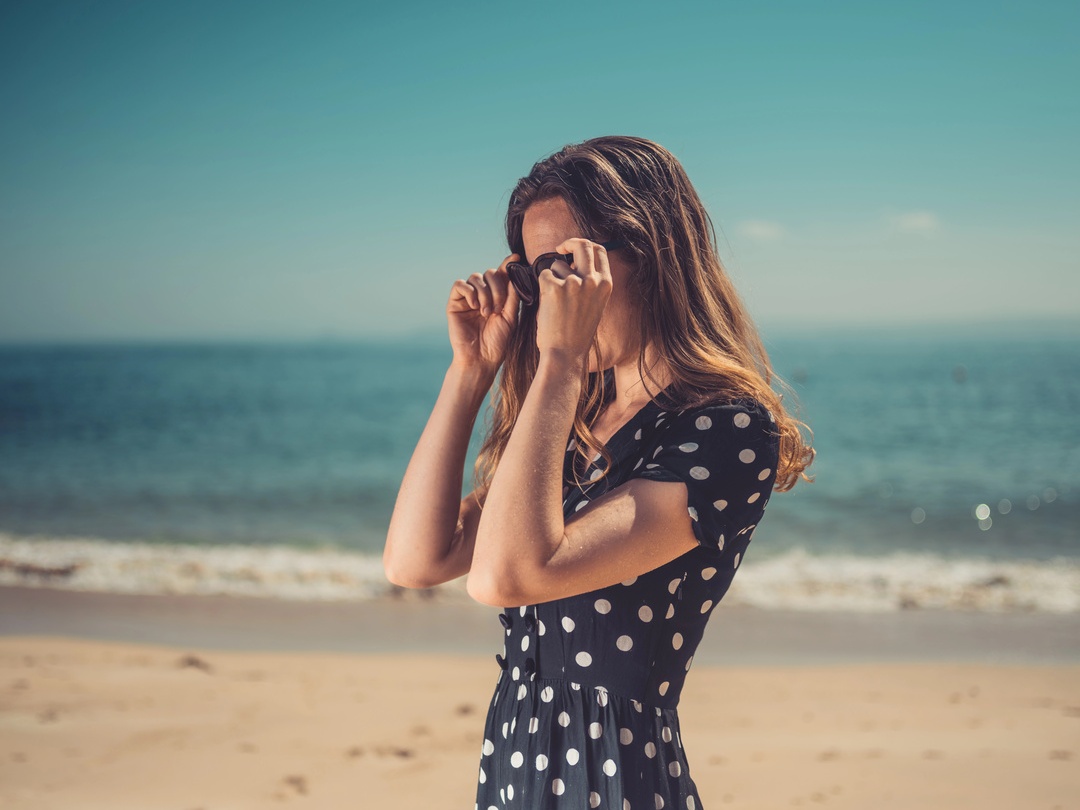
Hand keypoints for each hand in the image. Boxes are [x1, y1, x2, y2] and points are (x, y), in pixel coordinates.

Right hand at [446, 254, 520, 375]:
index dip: (508, 264)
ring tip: (487, 313)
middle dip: (497, 288)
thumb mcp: (510, 317)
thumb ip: (512, 296)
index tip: (517, 258)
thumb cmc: (497, 342)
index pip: (502, 275)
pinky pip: (460, 285)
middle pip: (490, 273)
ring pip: (476, 277)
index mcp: (498, 296)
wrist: (481, 359)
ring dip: (485, 293)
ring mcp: (468, 298)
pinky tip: (475, 307)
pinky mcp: (454, 303)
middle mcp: (482, 294)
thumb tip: (514, 274)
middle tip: (498, 308)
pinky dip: (470, 292)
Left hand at [536, 238, 612, 364]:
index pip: (599, 251)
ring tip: (554, 302)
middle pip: (582, 245)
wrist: (566, 354)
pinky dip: (541, 287)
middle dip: (569, 243)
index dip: (585, 245)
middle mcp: (592, 280)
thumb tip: (573, 263)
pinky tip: (547, 306)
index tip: (573, 250)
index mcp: (605, 284)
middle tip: (559, 249)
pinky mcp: (553, 287)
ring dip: (552, 277)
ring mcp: (573, 282)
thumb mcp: (594, 305)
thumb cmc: (577, 334)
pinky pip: (543, 275)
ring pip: (557, 265)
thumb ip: (589, 283)